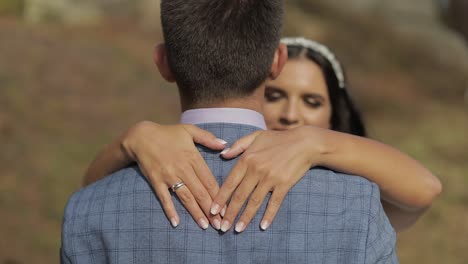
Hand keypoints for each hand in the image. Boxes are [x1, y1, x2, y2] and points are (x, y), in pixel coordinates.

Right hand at [122, 121, 226, 229]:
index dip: (219, 196)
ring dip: (196, 212)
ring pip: (186, 197)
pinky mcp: (156, 181)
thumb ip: (208, 138)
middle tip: (219, 224)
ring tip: (205, 225)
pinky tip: (176, 222)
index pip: (209, 180)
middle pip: (200, 192)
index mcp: (193, 157)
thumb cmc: (167, 133)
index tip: (226, 208)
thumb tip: (225, 144)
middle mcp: (182, 168)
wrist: (141, 136)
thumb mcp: (189, 130)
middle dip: (211, 210)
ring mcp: (169, 176)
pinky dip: (170, 210)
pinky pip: (164, 198)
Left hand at [211, 126, 327, 231]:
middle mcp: (256, 170)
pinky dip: (269, 215)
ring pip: (254, 202)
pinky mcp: (284, 184)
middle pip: (240, 196)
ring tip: (238, 230)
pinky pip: (274, 203)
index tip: (212, 211)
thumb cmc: (279, 139)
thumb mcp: (256, 136)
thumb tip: (223, 154)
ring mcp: (271, 178)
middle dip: (230, 213)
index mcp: (247, 159)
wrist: (305, 142)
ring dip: (245, 218)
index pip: (230, 182)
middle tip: (222, 228)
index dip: (220, 198)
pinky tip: (263, 226)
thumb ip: (238, 145)